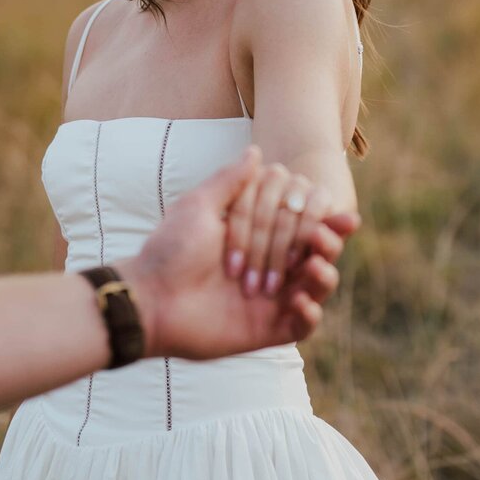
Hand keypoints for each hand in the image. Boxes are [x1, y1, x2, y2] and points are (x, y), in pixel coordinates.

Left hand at [123, 147, 358, 359]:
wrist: (152, 299)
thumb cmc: (171, 250)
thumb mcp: (200, 206)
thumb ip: (231, 181)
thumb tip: (256, 150)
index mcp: (257, 235)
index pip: (300, 221)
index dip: (317, 216)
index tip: (327, 211)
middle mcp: (270, 264)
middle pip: (317, 252)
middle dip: (326, 243)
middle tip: (319, 239)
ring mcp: (272, 298)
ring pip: (319, 285)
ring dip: (325, 275)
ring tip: (314, 266)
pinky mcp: (270, 329)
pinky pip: (305, 324)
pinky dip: (310, 312)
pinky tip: (297, 299)